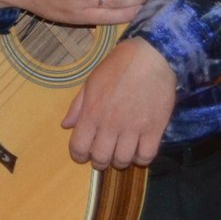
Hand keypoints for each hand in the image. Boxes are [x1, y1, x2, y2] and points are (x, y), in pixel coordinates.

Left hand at [62, 37, 177, 167]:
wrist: (151, 57)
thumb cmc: (117, 67)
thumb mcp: (90, 82)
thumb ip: (77, 107)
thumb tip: (65, 126)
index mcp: (91, 113)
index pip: (79, 147)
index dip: (79, 156)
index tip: (83, 156)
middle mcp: (110, 125)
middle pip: (101, 158)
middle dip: (99, 162)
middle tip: (103, 157)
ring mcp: (133, 128)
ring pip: (123, 160)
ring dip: (120, 161)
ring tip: (121, 154)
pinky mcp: (155, 129)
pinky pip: (146, 155)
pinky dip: (141, 159)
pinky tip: (139, 151)